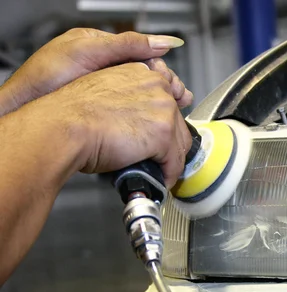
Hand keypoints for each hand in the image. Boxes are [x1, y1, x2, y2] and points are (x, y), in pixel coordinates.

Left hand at [0, 28, 192, 113]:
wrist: (26, 106)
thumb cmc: (47, 76)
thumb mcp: (90, 49)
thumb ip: (128, 45)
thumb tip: (164, 42)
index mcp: (106, 52)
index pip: (145, 60)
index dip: (164, 73)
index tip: (176, 87)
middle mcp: (108, 73)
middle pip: (149, 82)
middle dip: (168, 93)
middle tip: (181, 101)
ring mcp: (106, 94)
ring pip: (143, 101)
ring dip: (161, 109)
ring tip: (174, 115)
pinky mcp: (102, 114)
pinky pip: (131, 116)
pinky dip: (146, 121)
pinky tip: (154, 126)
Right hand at [30, 62, 191, 187]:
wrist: (65, 126)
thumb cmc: (73, 113)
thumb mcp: (104, 91)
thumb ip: (127, 98)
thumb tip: (136, 118)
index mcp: (142, 73)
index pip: (167, 100)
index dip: (164, 122)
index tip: (160, 136)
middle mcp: (158, 87)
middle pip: (178, 121)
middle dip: (170, 143)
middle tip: (160, 159)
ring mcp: (163, 110)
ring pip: (180, 143)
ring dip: (171, 160)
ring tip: (159, 171)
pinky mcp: (163, 134)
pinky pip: (175, 162)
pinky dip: (169, 175)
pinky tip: (160, 181)